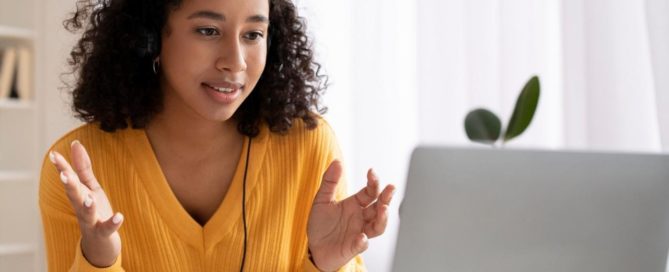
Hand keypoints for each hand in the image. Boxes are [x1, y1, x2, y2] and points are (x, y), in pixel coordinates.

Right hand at [49, 140, 123, 266]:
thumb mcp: (89, 187)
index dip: (62, 167)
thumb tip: (75, 143)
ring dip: (87, 206)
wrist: (100, 243)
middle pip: (74, 195)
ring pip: (86, 213)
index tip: (53, 154)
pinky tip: (119, 216)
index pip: (69, 179)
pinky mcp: (103, 232)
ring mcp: (92, 220)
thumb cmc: (94, 210)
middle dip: (69, 186)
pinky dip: (112, 223)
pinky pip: (107, 228)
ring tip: (89, 198)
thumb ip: (82, 167)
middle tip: (63, 174)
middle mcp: (82, 206)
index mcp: (78, 194)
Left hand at [307, 160, 394, 270]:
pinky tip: (361, 237)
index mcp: (355, 204)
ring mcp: (359, 232)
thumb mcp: (322, 199)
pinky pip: (362, 245)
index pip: (370, 192)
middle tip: (391, 188)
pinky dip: (363, 241)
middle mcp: (361, 218)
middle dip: (387, 197)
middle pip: (380, 207)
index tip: (372, 172)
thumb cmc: (321, 225)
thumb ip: (329, 181)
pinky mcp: (353, 247)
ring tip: (383, 209)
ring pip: (377, 226)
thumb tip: (337, 161)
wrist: (313, 247)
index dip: (374, 182)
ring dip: (382, 218)